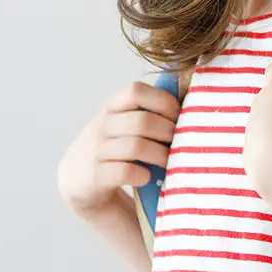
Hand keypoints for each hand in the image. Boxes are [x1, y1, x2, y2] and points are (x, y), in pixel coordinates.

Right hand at [57, 80, 179, 218]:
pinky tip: (147, 178)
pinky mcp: (95, 176)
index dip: (162, 101)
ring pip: (136, 147)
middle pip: (142, 122)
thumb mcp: (123, 123)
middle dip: (168, 134)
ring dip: (161, 156)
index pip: (135, 91)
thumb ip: (148, 112)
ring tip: (170, 163)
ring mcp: (96, 151)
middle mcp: (102, 125)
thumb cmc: (114, 148)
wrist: (77, 179)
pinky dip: (142, 175)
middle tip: (181, 144)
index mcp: (112, 107)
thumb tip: (193, 106)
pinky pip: (123, 172)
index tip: (178, 117)